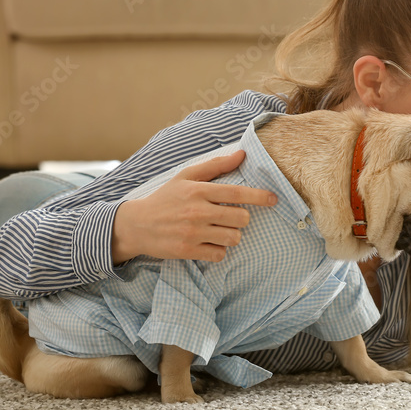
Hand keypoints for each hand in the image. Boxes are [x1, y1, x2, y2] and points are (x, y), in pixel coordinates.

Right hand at [111, 151, 277, 263]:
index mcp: (199, 191)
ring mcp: (192, 233)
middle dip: (241, 219)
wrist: (136, 225)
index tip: (274, 199)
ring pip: (233, 238)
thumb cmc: (166, 198)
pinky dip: (218, 251)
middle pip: (241, 218)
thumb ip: (216, 166)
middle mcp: (197, 211)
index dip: (260, 197)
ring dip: (232, 235)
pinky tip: (209, 243)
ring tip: (219, 231)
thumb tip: (242, 154)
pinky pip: (219, 254)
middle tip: (230, 217)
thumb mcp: (186, 176)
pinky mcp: (187, 251)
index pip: (237, 194)